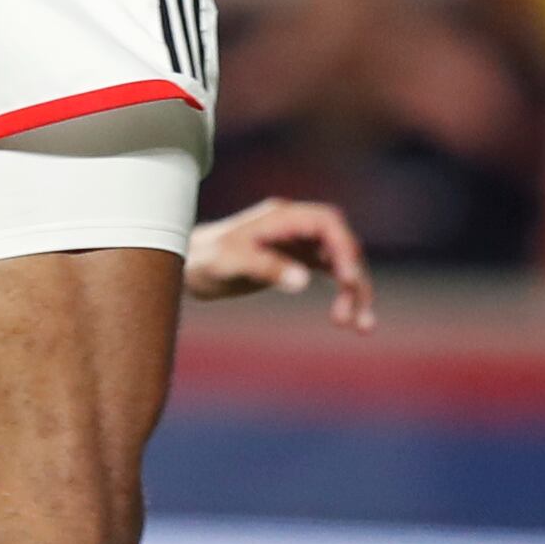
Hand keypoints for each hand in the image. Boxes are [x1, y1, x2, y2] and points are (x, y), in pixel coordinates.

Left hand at [184, 198, 376, 331]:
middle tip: (352, 317)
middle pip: (341, 244)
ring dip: (355, 291)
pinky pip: (331, 274)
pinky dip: (344, 294)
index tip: (348, 280)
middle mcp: (294, 226)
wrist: (185, 266)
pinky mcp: (296, 260)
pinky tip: (350, 319)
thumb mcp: (228, 263)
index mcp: (280, 217)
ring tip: (359, 326)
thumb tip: (303, 280)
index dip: (344, 247)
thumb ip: (265, 268)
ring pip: (341, 263)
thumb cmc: (202, 259)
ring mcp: (298, 242)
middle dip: (354, 278)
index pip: (327, 222)